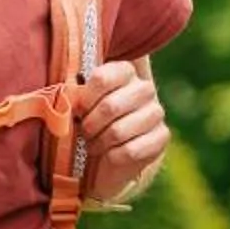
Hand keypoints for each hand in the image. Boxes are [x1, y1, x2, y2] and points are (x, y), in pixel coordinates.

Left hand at [79, 59, 169, 204]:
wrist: (113, 151)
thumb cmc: (94, 121)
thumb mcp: (83, 105)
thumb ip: (76, 96)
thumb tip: (67, 97)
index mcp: (125, 71)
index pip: (102, 78)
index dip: (85, 99)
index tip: (78, 111)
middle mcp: (145, 88)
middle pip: (110, 106)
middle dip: (90, 125)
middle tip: (84, 132)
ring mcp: (156, 112)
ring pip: (118, 131)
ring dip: (100, 142)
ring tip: (94, 144)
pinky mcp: (162, 137)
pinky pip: (130, 150)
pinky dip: (113, 156)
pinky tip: (109, 154)